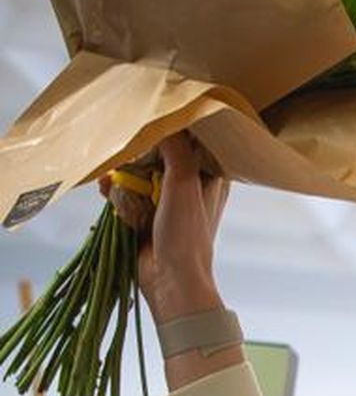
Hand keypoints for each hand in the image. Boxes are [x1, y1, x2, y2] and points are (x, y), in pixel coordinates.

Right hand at [103, 132, 230, 326]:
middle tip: (125, 144)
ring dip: (123, 172)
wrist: (170, 281)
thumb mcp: (184, 184)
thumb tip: (165, 118)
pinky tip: (105, 188)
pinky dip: (116, 190)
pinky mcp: (147, 214)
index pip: (196, 141)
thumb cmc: (186, 235)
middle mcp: (191, 185)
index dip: (177, 128)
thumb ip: (176, 150)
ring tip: (110, 172)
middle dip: (141, 151)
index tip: (155, 114)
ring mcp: (167, 200)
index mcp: (211, 177)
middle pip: (163, 154)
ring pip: (141, 173)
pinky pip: (128, 193)